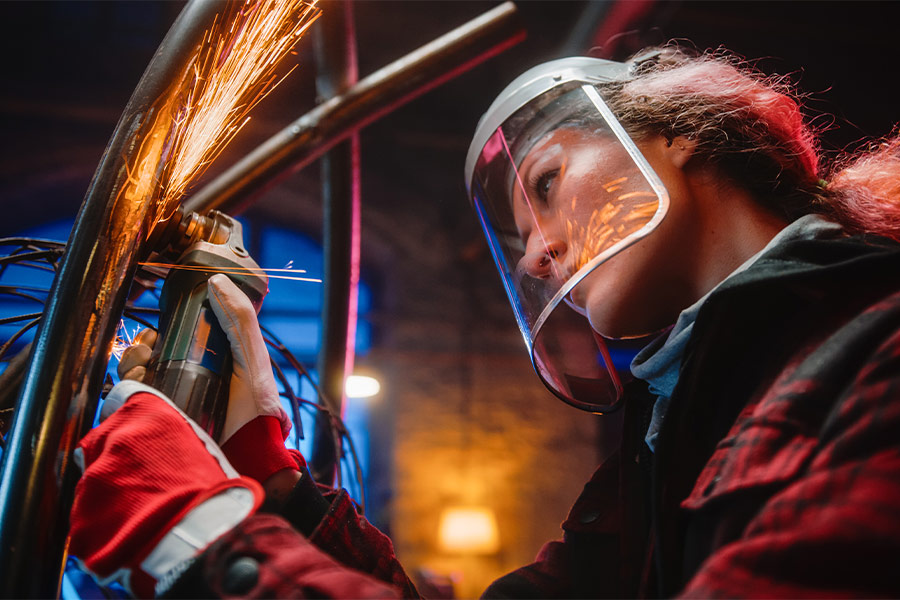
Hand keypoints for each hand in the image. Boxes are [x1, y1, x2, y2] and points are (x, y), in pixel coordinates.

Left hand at [70, 382, 262, 597]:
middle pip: (102, 437)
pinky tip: (129, 528)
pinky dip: (103, 520)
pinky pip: (87, 514)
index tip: (135, 428)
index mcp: (145, 414)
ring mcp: (91, 476)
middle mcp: (112, 437)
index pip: (124, 396)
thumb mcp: (199, 447)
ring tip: (139, 509)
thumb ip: (171, 434)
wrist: (196, 540)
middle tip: (143, 477)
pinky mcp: (80, 513)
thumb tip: (166, 436)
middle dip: (116, 454)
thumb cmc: (208, 492)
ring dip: (110, 489)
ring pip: (93, 478)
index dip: (131, 416)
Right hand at [114, 275, 300, 486]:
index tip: (158, 330)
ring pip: (133, 373)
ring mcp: (169, 400)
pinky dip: (126, 385)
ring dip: (130, 362)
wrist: (251, 452)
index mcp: (206, 362)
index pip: (172, 339)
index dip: (160, 331)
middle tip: (148, 348)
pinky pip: (128, 399)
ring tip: (142, 365)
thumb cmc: (258, 409)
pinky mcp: (157, 418)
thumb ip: (240, 320)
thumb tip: (217, 281)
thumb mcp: (252, 358)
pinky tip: (137, 382)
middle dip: (140, 345)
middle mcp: (184, 380)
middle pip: (147, 354)